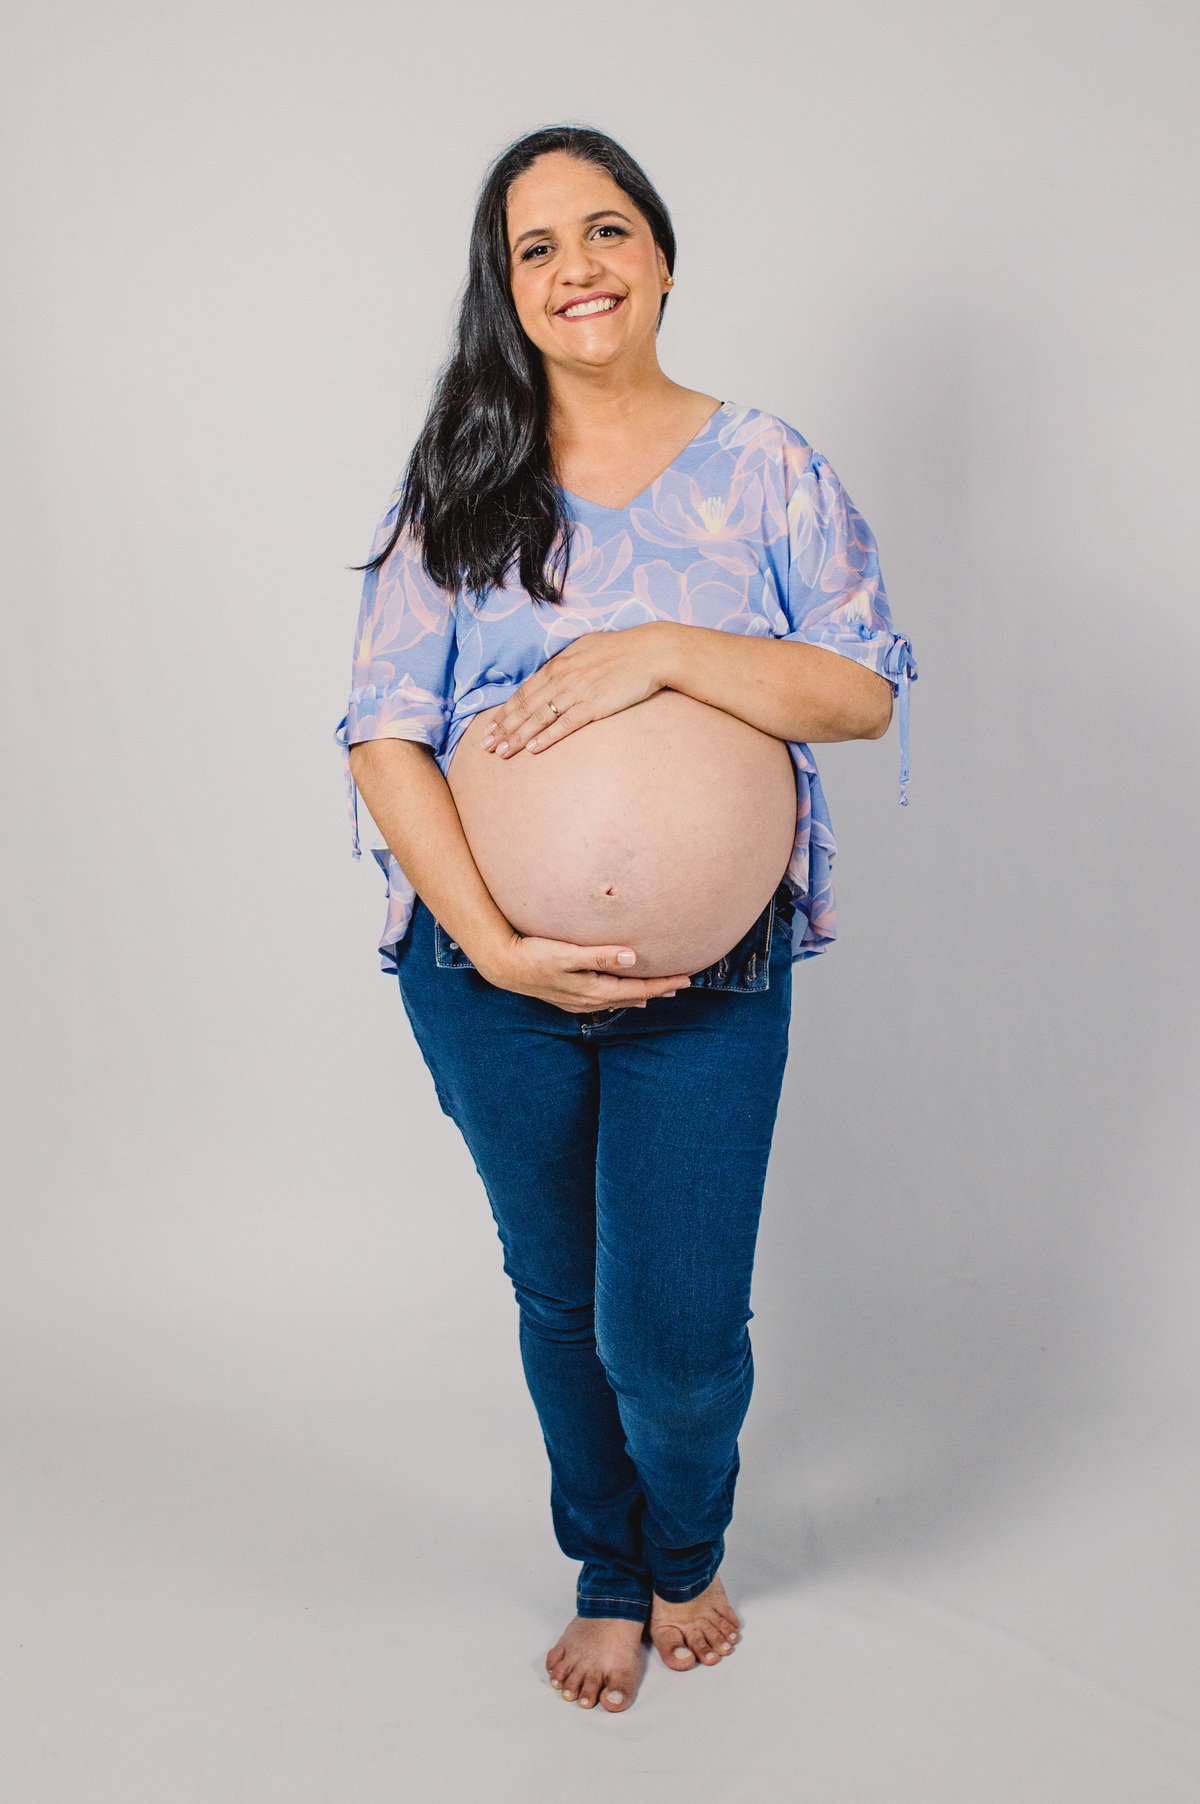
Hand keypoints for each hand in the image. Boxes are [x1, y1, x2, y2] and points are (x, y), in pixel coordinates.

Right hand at [477, 931, 689, 1013]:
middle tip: (682, 984)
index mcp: (594, 989)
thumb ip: (600, 956)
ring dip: (639, 995)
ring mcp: (578, 1000)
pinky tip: (621, 996)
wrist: (503, 965)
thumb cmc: (534, 954)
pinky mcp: (568, 996)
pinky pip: (603, 1000)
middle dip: (658, 990)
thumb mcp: (567, 954)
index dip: (663, 983)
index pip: (638, 988)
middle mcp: (589, 999)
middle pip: (632, 996)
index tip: (687, 978)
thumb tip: (632, 958)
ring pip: (617, 1000)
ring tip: (658, 992)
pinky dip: (619, 997)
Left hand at [480, 623, 678, 757]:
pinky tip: (533, 749)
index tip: (490, 726)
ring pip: (540, 718)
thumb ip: (566, 663)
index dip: (505, 711)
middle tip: (486, 746)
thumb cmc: (622, 649)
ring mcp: (577, 692)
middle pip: (526, 707)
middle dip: (503, 728)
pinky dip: (547, 737)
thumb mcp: (586, 648)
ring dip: (518, 736)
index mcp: (559, 664)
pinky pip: (565, 724)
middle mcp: (563, 677)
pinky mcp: (594, 705)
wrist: (652, 651)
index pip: (525, 691)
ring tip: (502, 753)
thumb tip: (552, 674)